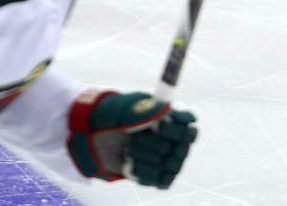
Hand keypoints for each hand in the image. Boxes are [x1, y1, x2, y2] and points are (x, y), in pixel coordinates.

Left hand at [68, 89, 197, 189]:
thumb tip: (168, 112)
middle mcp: (174, 141)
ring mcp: (167, 160)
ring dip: (146, 156)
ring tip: (129, 147)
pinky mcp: (156, 176)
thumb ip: (150, 108)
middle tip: (134, 136)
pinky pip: (160, 180)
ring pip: (170, 164)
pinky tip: (130, 162)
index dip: (176, 129)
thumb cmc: (115, 116)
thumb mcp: (130, 106)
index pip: (190, 129)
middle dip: (154, 143)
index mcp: (171, 119)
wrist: (96, 135)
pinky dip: (143, 171)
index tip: (158, 125)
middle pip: (181, 149)